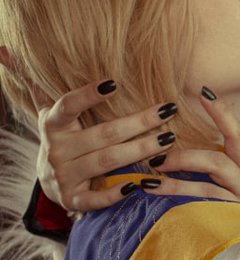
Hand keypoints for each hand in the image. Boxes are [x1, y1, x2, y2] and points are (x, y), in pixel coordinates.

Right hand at [36, 81, 181, 211]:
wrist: (50, 181)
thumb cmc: (67, 139)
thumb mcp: (59, 117)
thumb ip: (69, 95)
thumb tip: (55, 60)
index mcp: (53, 125)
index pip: (68, 106)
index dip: (87, 95)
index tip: (114, 84)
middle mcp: (56, 150)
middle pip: (103, 134)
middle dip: (139, 123)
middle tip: (167, 111)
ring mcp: (63, 177)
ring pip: (107, 161)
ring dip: (140, 150)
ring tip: (168, 140)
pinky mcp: (72, 199)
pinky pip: (96, 198)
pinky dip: (117, 193)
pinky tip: (140, 184)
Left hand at [141, 91, 239, 210]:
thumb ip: (232, 186)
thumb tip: (203, 178)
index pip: (238, 135)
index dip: (222, 113)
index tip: (204, 92)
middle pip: (222, 153)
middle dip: (186, 151)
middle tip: (156, 151)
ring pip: (213, 176)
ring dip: (179, 174)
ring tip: (151, 179)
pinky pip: (212, 206)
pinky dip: (187, 202)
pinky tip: (167, 207)